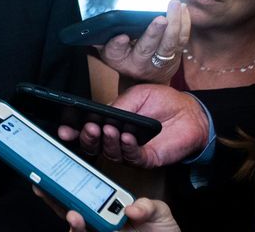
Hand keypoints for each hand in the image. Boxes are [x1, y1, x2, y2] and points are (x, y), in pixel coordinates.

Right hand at [36, 186, 178, 231]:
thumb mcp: (159, 212)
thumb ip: (146, 207)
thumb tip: (131, 209)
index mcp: (110, 207)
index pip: (86, 191)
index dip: (71, 180)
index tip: (58, 167)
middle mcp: (100, 222)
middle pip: (71, 207)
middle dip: (54, 196)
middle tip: (43, 184)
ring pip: (75, 226)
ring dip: (69, 217)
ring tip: (71, 212)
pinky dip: (79, 231)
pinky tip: (78, 222)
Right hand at [57, 84, 208, 167]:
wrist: (190, 111)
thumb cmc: (163, 101)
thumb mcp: (136, 95)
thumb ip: (118, 105)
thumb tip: (100, 113)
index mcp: (110, 123)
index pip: (88, 130)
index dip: (74, 131)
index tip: (65, 129)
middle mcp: (117, 140)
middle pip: (94, 146)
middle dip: (87, 138)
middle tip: (88, 128)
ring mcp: (130, 151)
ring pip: (111, 154)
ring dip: (107, 142)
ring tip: (108, 129)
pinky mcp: (146, 159)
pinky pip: (132, 157)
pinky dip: (127, 148)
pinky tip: (126, 137)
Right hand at [97, 1, 189, 84]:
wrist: (145, 81)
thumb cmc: (125, 58)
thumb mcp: (110, 53)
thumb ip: (105, 41)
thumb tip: (95, 30)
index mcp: (119, 60)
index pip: (115, 52)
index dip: (117, 44)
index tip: (122, 36)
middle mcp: (140, 63)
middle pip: (147, 48)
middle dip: (154, 33)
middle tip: (160, 19)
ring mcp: (159, 61)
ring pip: (169, 43)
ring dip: (174, 23)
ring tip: (175, 4)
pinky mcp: (175, 56)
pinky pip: (182, 39)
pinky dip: (184, 22)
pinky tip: (183, 8)